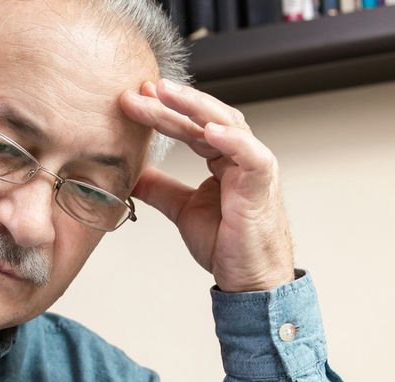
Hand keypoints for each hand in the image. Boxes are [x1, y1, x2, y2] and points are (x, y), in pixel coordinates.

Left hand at [120, 79, 295, 293]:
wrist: (249, 279)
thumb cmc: (227, 244)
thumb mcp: (183, 209)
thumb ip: (160, 188)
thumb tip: (131, 175)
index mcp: (222, 159)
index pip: (189, 127)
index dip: (163, 112)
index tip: (134, 99)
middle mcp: (239, 155)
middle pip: (204, 118)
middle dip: (172, 102)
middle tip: (142, 90)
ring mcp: (253, 165)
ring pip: (225, 124)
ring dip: (195, 107)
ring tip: (166, 94)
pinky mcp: (262, 183)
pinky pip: (249, 154)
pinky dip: (231, 139)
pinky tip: (207, 129)